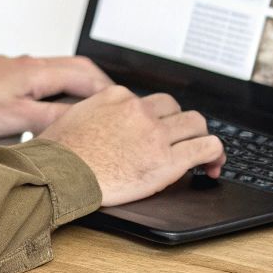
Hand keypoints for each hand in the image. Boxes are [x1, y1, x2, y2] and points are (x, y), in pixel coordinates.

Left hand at [0, 54, 113, 137]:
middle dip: (98, 87)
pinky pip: (34, 79)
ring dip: (73, 88)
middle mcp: (26, 64)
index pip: (87, 76)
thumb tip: (84, 123)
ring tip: (83, 110)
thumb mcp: (14, 119)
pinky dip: (50, 91)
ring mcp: (10, 68)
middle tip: (113, 106)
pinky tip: (41, 107)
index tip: (125, 106)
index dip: (109, 92)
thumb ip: (52, 119)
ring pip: (53, 73)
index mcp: (36, 71)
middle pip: (74, 69)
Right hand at [36, 86, 225, 206]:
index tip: (158, 131)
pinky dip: (215, 154)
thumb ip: (91, 114)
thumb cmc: (57, 155)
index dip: (157, 118)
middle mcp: (139, 110)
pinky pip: (205, 147)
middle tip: (182, 141)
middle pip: (175, 109)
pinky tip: (213, 165)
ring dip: (200, 136)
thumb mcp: (71, 118)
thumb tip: (93, 121)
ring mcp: (155, 134)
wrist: (59, 175)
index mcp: (117, 97)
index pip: (149, 101)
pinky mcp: (167, 160)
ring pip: (196, 123)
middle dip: (181, 125)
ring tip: (204, 154)